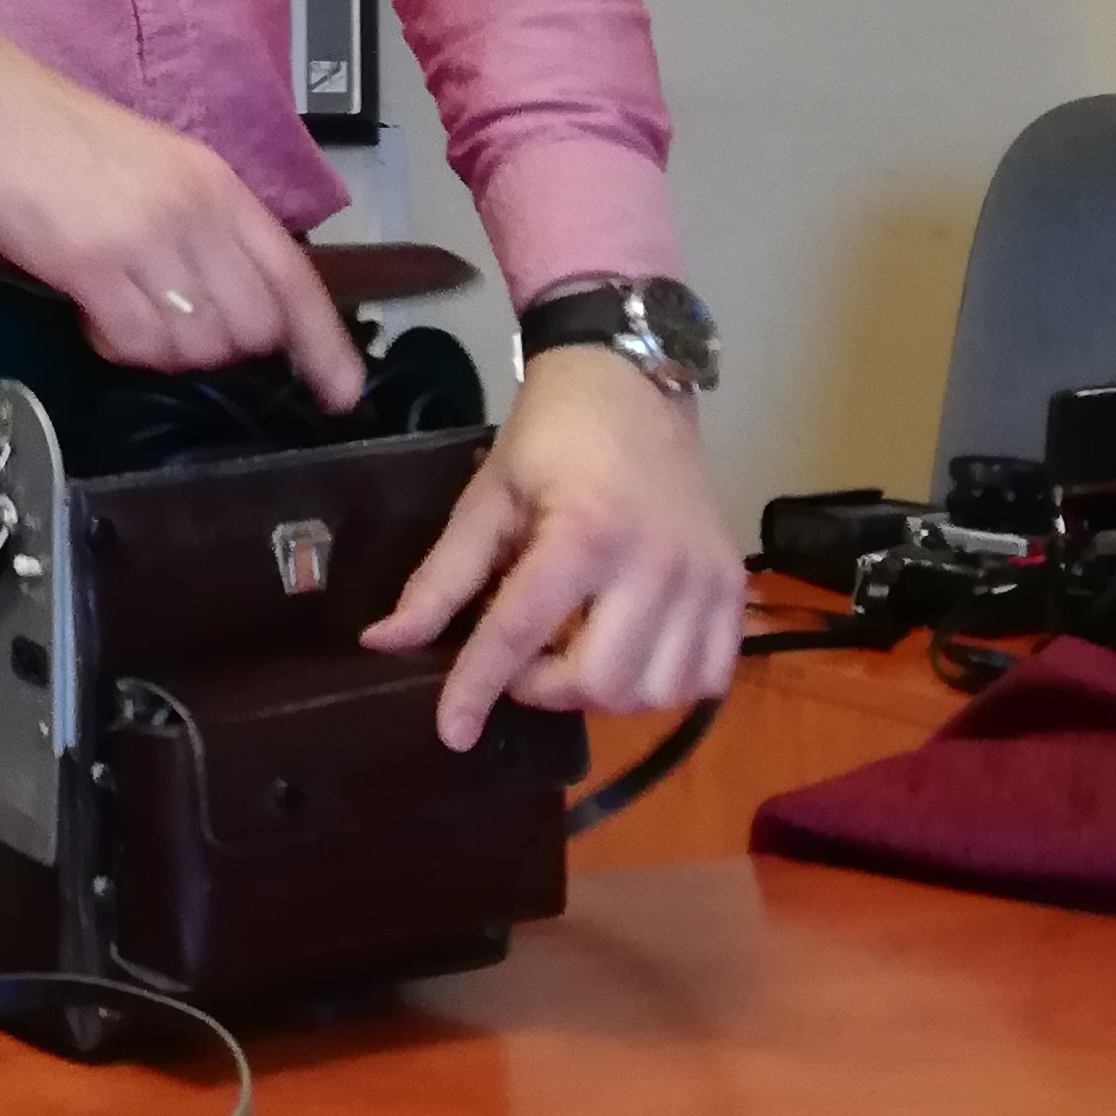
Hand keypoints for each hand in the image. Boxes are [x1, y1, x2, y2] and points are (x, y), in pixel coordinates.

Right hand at [0, 18, 365, 407]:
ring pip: (198, 343)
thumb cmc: (59, 133)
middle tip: (168, 328)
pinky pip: (137, 342)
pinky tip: (91, 319)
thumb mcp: (156, 166)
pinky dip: (118, 347)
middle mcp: (197, 211)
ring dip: (165, 351)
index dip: (325, 344)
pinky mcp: (91, 263)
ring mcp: (147, 237)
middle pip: (252, 326)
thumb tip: (222, 299)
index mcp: (219, 183)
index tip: (341, 393)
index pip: (296, 277)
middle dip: (218, 349)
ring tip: (122, 317)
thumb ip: (199, 223)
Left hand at [363, 341, 743, 749]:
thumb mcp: (486, 498)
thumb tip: (383, 642)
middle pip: (595, 681)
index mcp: (585, 532)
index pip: (519, 634)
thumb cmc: (549, 436)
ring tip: (570, 649)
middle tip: (518, 657)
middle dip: (542, 688)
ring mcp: (704, 581)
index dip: (477, 688)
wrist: (632, 383)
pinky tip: (626, 651)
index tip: (451, 733)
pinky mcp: (732, 588)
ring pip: (651, 692)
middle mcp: (656, 564)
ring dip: (598, 691)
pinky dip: (660, 684)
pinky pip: (703, 678)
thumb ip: (440, 579)